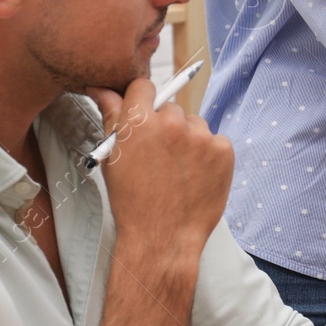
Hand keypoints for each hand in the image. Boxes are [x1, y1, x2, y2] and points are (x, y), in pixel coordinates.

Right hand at [87, 79, 233, 273]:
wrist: (163, 238)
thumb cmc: (133, 202)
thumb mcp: (114, 158)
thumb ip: (111, 117)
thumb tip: (101, 88)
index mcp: (139, 121)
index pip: (144, 87)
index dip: (143, 102)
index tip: (145, 118)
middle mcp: (171, 123)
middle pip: (171, 108)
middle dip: (166, 126)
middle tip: (161, 157)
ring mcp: (201, 136)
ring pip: (195, 124)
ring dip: (189, 140)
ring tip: (178, 171)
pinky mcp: (223, 150)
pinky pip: (215, 141)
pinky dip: (208, 155)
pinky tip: (195, 176)